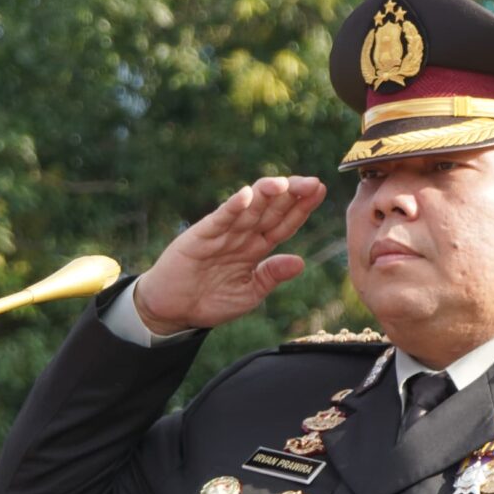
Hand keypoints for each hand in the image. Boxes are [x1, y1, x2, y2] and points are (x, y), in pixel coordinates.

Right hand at [132, 175, 325, 333]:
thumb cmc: (210, 301)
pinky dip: (232, 207)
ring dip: (265, 195)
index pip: (283, 223)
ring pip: (248, 209)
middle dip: (291, 195)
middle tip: (313, 182)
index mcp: (255, 248)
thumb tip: (300, 262)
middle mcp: (241, 235)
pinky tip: (247, 195)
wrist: (172, 311)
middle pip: (270, 210)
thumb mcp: (249, 293)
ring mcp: (221, 233)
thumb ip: (271, 276)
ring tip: (284, 183)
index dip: (301, 208)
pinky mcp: (200, 236)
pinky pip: (219, 219)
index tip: (321, 191)